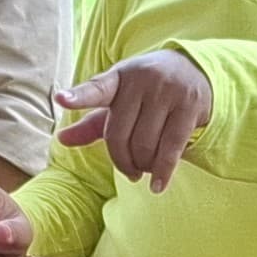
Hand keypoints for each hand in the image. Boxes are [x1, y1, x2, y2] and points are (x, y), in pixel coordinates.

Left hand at [52, 49, 213, 189]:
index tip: (61, 99)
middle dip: (122, 161)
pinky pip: (171, 148)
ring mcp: (167, 91)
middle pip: (119, 135)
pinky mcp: (189, 106)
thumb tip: (61, 139)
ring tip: (145, 168)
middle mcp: (142, 80)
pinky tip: (157, 186)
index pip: (96, 89)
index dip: (78, 96)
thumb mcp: (120, 101)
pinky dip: (162, 171)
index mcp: (119, 77)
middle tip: (129, 171)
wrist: (194, 70)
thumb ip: (92, 122)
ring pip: (144, 145)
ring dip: (142, 166)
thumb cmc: (148, 92)